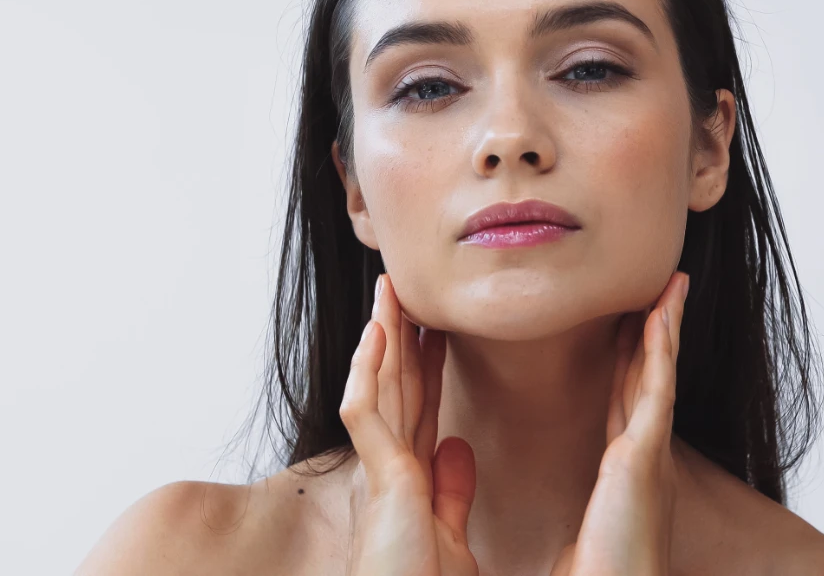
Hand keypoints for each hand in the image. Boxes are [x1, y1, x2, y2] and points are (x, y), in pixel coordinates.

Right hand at [339, 272, 479, 575]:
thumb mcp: (450, 534)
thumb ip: (451, 490)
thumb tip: (456, 446)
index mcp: (410, 480)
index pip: (419, 406)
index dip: (426, 363)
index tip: (437, 325)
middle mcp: (390, 470)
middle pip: (396, 388)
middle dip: (400, 338)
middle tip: (405, 289)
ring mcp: (381, 473)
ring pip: (378, 389)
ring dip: (382, 338)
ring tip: (389, 291)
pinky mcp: (380, 483)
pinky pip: (367, 414)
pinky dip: (371, 372)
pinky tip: (379, 334)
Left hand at [550, 271, 688, 575]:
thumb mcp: (580, 541)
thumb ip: (577, 519)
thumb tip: (562, 526)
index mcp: (627, 476)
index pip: (628, 404)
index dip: (632, 363)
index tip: (630, 327)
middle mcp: (645, 460)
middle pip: (647, 379)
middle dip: (654, 334)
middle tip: (660, 290)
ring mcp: (650, 456)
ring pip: (658, 374)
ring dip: (666, 326)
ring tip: (672, 284)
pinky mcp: (644, 459)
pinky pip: (656, 390)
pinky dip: (661, 348)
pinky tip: (663, 313)